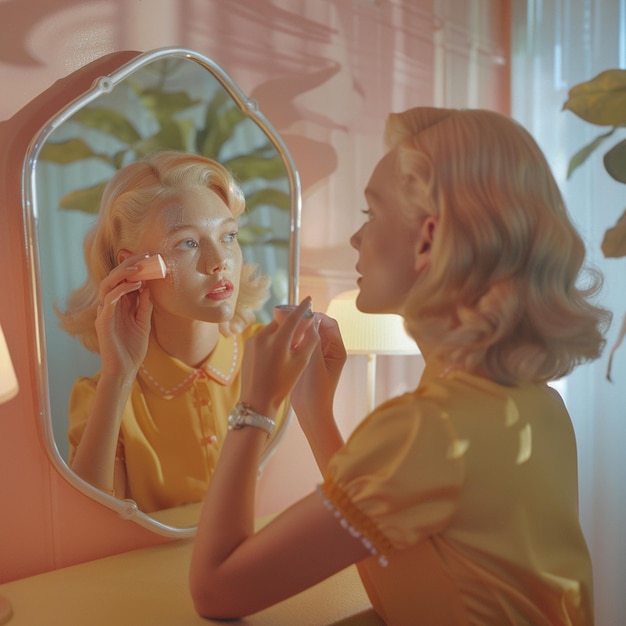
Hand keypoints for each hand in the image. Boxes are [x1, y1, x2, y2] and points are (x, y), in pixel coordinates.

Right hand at [95, 254, 153, 380]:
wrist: (125, 369)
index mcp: (120, 305)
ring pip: (107, 284)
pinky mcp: (103, 322)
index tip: (150, 257)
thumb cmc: (133, 348)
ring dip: (123, 273)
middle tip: (144, 256)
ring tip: (139, 267)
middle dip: (128, 265)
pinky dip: (121, 290)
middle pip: (114, 278)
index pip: (124, 280)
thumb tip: (148, 286)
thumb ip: (144, 305)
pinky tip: (135, 285)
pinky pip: (109, 300)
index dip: (135, 268)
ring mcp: (105, 313)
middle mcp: (110, 306)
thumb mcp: (144, 322)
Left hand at [239, 298, 318, 414]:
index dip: (303, 307)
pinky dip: (272, 340)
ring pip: (272, 330)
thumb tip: (312, 326)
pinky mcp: (247, 347)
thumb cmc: (281, 385)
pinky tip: (277, 354)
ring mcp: (252, 341)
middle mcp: (263, 337)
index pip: (292, 317)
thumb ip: (309, 341)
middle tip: (301, 331)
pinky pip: (263, 337)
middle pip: (281, 322)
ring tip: (289, 347)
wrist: (257, 400)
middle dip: (291, 324)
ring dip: (281, 333)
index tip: (309, 299)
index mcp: (277, 340)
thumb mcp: (300, 363)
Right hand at [291, 313, 346, 426]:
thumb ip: (313, 341)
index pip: (330, 323)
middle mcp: (329, 351)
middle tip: (291, 318)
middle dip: (306, 321)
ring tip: (286, 327)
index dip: (317, 316)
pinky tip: (284, 340)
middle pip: (319, 327)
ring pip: (309, 335)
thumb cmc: (317, 392)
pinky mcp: (306, 362)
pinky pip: (301, 345)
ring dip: (299, 331)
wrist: (311, 413)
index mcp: (337, 350)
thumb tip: (310, 319)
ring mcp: (318, 356)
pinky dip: (294, 340)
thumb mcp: (315, 364)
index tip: (302, 315)